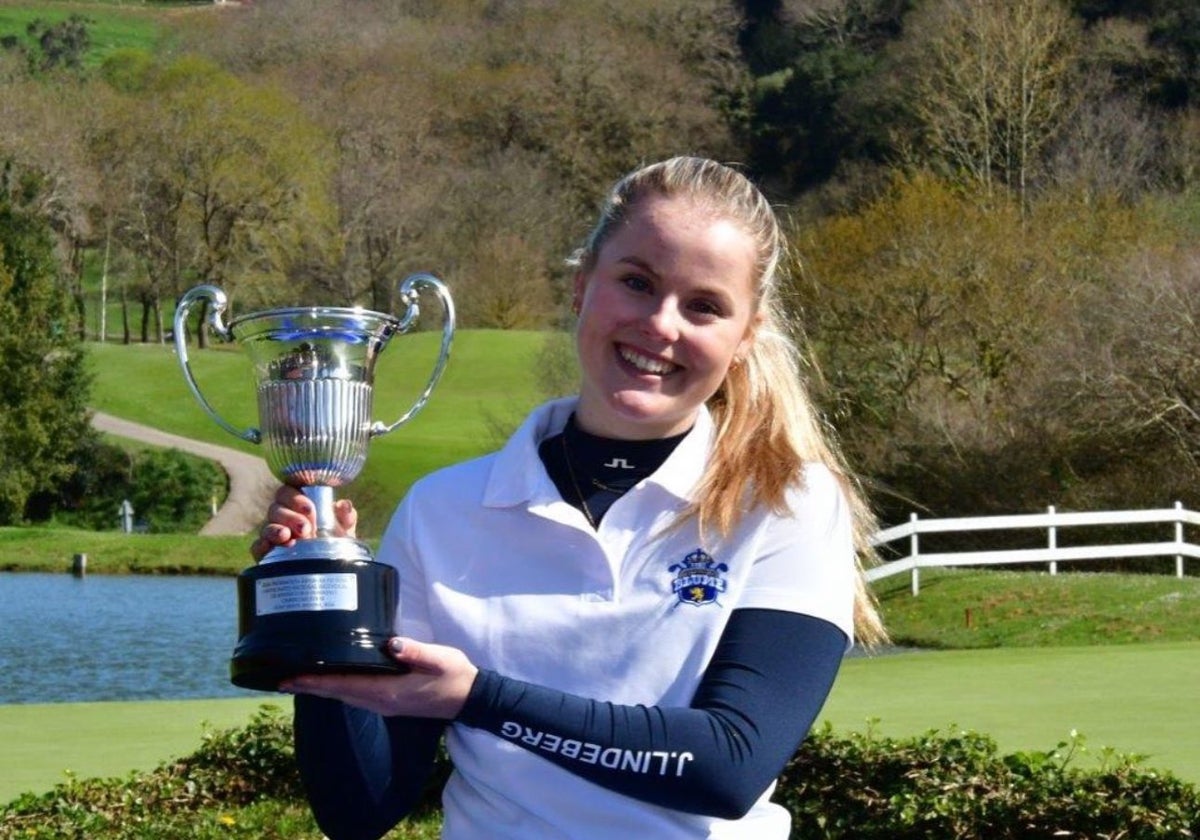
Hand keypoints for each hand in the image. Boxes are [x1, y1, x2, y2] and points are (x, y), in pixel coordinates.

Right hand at [250, 485, 357, 560]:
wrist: (332, 570)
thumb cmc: (336, 543)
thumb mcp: (345, 530)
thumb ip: (346, 516)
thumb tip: (344, 506)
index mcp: (300, 505)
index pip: (288, 491)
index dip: (295, 496)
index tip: (309, 509)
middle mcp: (284, 518)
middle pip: (276, 507)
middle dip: (290, 516)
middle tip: (305, 528)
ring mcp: (273, 535)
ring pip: (267, 526)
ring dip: (276, 530)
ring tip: (288, 537)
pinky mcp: (266, 554)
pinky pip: (257, 546)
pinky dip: (262, 545)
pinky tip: (269, 547)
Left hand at [280, 637, 478, 719]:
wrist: (469, 698)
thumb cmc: (455, 675)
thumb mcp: (440, 659)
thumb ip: (416, 651)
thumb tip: (392, 643)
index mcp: (389, 692)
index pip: (344, 687)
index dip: (315, 683)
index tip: (290, 678)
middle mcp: (380, 702)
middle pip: (337, 694)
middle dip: (309, 686)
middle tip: (281, 678)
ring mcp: (384, 705)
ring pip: (344, 697)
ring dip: (321, 689)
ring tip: (298, 678)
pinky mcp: (388, 702)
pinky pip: (354, 696)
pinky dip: (337, 689)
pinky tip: (331, 680)